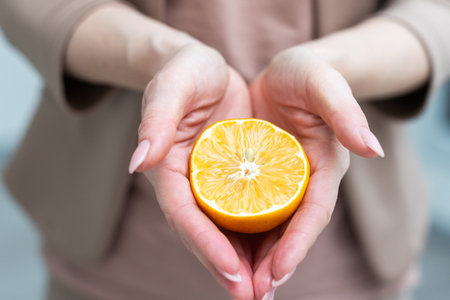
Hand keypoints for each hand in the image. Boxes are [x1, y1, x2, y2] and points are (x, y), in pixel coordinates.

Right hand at [129, 44, 253, 298]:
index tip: (231, 270)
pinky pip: (243, 214)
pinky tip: (273, 258)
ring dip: (243, 264)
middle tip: (252, 296)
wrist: (204, 70)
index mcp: (168, 168)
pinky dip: (255, 240)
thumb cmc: (186, 73)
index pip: (184, 215)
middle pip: (203, 234)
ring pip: (224, 232)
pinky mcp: (230, 181)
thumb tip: (137, 162)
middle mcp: (188, 184)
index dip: (205, 244)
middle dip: (225, 267)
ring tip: (265, 291)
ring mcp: (210, 185)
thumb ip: (155, 119)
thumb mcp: (172, 86)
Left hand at [249, 46, 383, 298]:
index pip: (313, 211)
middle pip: (290, 230)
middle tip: (251, 295)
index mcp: (324, 163)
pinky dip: (237, 236)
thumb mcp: (322, 82)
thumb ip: (344, 110)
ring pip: (268, 229)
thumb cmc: (306, 74)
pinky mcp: (258, 180)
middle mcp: (303, 180)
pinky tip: (223, 254)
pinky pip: (247, 212)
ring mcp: (280, 183)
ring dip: (253, 261)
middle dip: (272, 265)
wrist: (285, 73)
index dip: (297, 243)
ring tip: (237, 289)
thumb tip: (373, 148)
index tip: (275, 272)